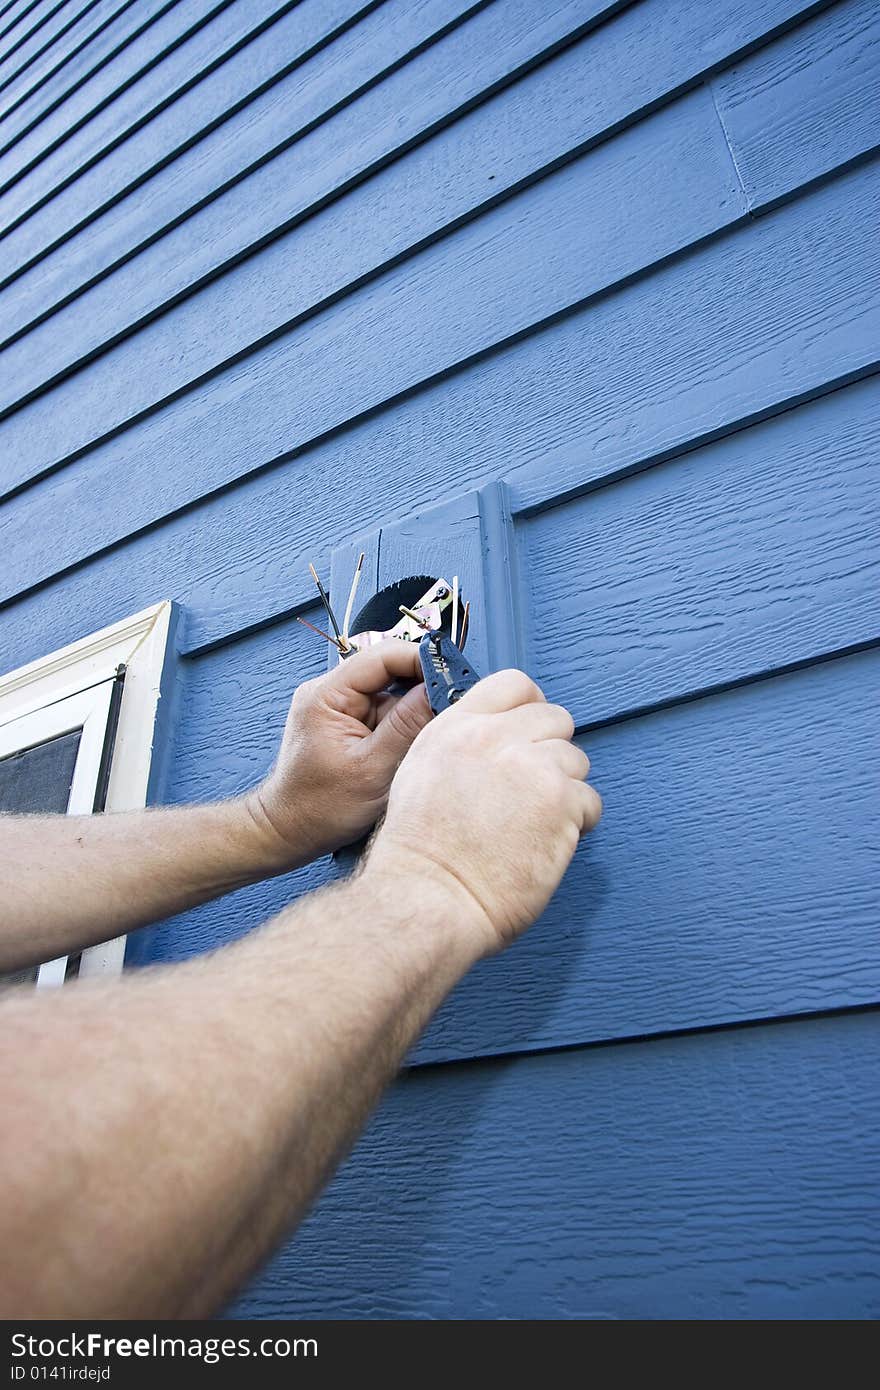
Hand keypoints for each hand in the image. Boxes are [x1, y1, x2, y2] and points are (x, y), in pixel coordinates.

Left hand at [244, 641, 431, 867]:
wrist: (289, 832)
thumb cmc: (320, 808)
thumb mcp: (374, 769)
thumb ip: (409, 725)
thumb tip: (441, 688)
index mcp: (327, 695)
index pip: (383, 656)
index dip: (421, 660)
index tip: (453, 675)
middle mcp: (330, 692)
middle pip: (389, 671)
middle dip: (422, 687)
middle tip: (452, 707)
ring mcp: (339, 707)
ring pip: (391, 694)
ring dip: (414, 712)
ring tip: (430, 736)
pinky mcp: (348, 724)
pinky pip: (385, 713)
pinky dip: (403, 726)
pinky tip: (413, 746)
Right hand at [365, 669, 600, 955]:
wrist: (428, 897)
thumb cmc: (419, 854)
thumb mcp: (420, 772)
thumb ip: (462, 745)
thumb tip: (500, 739)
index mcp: (456, 727)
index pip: (514, 684)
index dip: (529, 709)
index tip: (529, 736)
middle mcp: (495, 738)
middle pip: (555, 718)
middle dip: (550, 751)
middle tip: (534, 789)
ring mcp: (532, 767)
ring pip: (576, 760)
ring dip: (565, 789)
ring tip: (535, 822)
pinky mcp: (561, 803)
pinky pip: (589, 801)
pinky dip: (577, 823)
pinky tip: (546, 842)